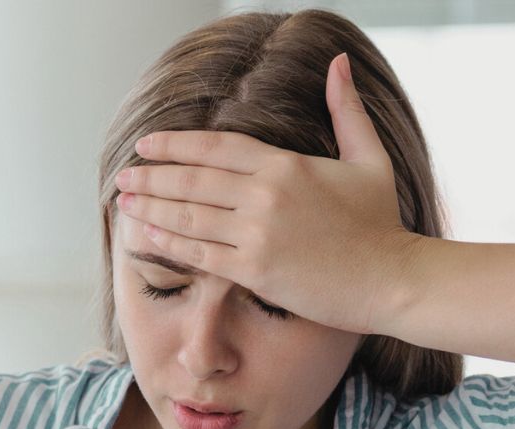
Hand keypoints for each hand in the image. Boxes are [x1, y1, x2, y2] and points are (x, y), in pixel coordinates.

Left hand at [112, 51, 416, 336]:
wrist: (392, 279)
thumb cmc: (381, 224)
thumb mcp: (369, 158)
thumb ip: (347, 111)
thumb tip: (338, 63)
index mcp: (286, 165)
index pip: (217, 146)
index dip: (176, 144)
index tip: (147, 145)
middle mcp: (265, 195)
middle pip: (193, 180)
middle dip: (152, 177)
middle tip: (122, 177)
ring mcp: (257, 234)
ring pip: (189, 216)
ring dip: (151, 209)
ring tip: (124, 204)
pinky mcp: (255, 270)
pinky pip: (200, 255)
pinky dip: (169, 244)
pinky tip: (146, 236)